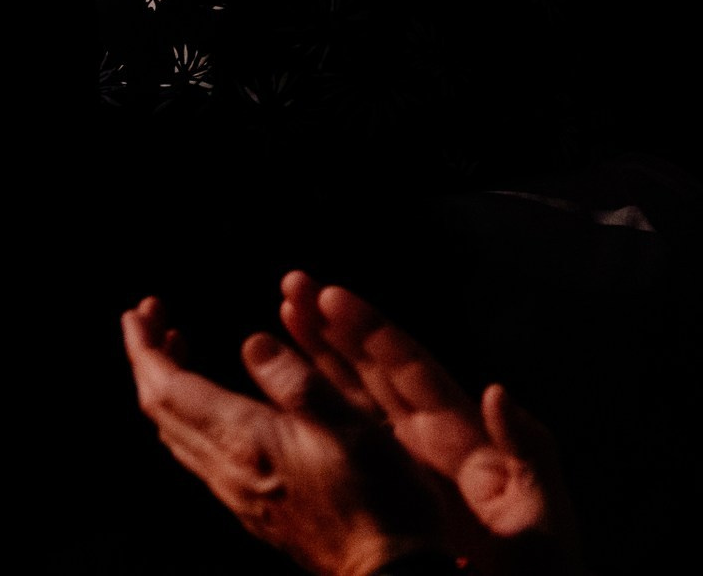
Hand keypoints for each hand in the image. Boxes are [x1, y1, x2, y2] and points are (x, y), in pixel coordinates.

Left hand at [124, 298, 438, 575]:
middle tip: (153, 318)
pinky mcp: (251, 507)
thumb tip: (251, 343)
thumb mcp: (351, 427)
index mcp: (243, 440)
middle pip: (160, 407)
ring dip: (167, 384)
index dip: (145, 346)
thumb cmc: (379, 503)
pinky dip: (189, 413)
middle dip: (149, 357)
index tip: (140, 311)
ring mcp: (235, 492)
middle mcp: (227, 469)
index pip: (165, 387)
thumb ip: (296, 381)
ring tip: (177, 347)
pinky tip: (213, 401)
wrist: (391, 574)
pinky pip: (198, 451)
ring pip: (176, 430)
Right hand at [279, 274, 577, 567]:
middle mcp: (435, 444)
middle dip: (335, 327)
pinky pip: (347, 437)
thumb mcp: (544, 516)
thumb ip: (529, 454)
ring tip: (287, 311)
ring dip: (321, 354)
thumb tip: (498, 391)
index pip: (412, 372)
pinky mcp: (394, 493)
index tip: (331, 295)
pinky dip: (318, 405)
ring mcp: (412, 467)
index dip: (372, 331)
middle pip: (376, 371)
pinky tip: (286, 387)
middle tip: (295, 283)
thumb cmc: (541, 572)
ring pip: (357, 397)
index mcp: (467, 443)